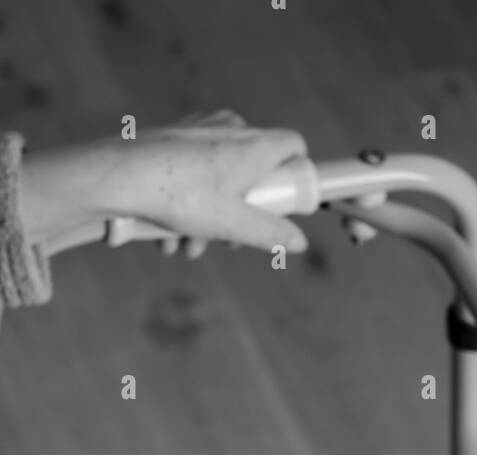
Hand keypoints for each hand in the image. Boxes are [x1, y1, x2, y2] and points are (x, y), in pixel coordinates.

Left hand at [104, 111, 308, 257]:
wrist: (121, 176)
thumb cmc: (182, 197)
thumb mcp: (234, 225)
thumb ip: (271, 234)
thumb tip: (299, 242)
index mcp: (254, 145)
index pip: (294, 147)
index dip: (295, 175)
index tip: (284, 203)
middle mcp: (231, 129)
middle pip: (255, 173)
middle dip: (242, 215)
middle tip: (226, 243)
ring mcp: (201, 130)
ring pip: (221, 179)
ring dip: (209, 221)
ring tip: (187, 247)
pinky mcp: (175, 138)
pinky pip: (194, 173)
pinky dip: (188, 205)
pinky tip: (169, 234)